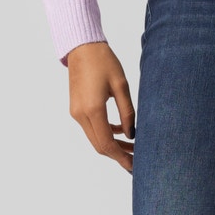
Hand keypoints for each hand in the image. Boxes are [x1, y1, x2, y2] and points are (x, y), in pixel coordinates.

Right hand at [65, 42, 135, 172]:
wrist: (82, 48)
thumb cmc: (104, 62)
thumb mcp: (121, 86)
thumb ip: (128, 112)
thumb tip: (131, 134)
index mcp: (93, 109)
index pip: (107, 144)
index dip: (121, 157)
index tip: (134, 166)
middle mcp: (81, 114)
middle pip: (100, 146)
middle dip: (119, 155)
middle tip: (138, 159)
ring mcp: (76, 113)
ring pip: (95, 138)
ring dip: (113, 145)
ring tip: (133, 146)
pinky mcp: (76, 109)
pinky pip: (91, 128)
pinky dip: (105, 133)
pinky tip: (120, 131)